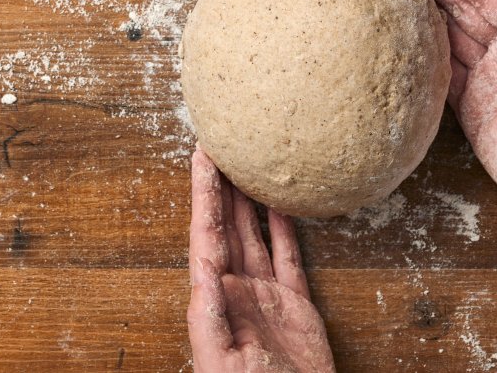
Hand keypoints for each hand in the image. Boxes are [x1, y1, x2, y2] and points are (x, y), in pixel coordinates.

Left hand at [187, 146, 335, 371]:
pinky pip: (288, 256)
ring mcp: (266, 294)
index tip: (202, 159)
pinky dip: (284, 228)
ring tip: (245, 164)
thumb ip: (210, 322)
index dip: (203, 196)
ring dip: (247, 200)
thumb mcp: (224, 365)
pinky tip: (281, 204)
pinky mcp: (295, 303)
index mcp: (214, 302)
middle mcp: (236, 290)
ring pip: (254, 234)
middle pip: (226, 226)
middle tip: (220, 146)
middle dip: (220, 187)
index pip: (205, 237)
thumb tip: (202, 274)